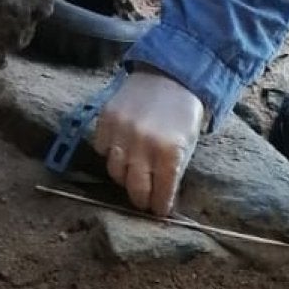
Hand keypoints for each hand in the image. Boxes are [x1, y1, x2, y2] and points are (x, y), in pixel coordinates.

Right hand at [93, 70, 204, 216]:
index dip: (159, 206)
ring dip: (123, 177)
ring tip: (132, 175)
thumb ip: (173, 171)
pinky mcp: (105, 119)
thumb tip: (162, 199)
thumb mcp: (187, 145)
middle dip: (140, 199)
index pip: (161, 192)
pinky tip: (120, 150)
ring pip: (114, 171)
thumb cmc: (182, 115)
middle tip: (143, 202)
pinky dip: (109, 153)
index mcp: (169, 151)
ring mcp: (122, 131)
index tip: (158, 212)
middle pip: (134, 188)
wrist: (169, 76)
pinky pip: (101, 149)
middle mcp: (143, 144)